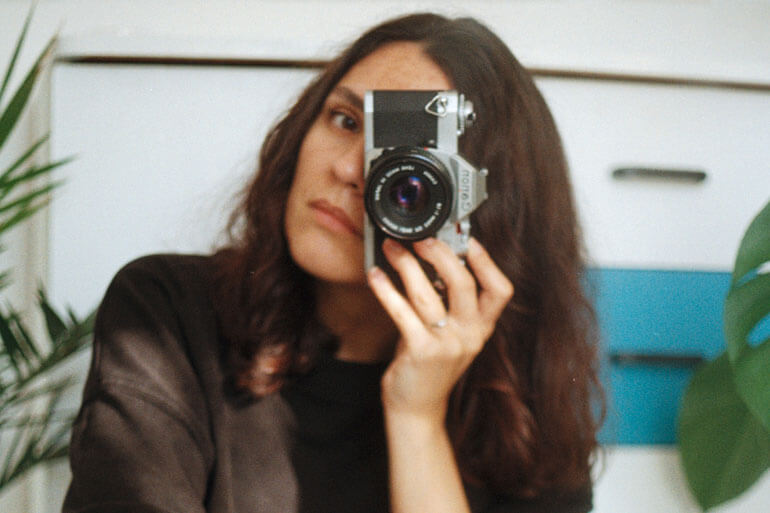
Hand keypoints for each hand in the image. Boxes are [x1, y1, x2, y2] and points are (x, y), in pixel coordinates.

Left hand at [367, 236, 513, 423]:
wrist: (416, 408)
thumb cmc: (428, 364)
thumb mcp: (449, 334)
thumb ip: (447, 303)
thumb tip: (429, 259)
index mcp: (482, 328)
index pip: (500, 290)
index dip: (487, 262)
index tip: (468, 239)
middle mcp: (470, 336)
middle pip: (464, 283)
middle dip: (441, 254)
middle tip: (421, 239)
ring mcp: (447, 345)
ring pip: (428, 294)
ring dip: (406, 265)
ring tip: (391, 248)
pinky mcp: (421, 352)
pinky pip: (402, 312)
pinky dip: (386, 289)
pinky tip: (374, 275)